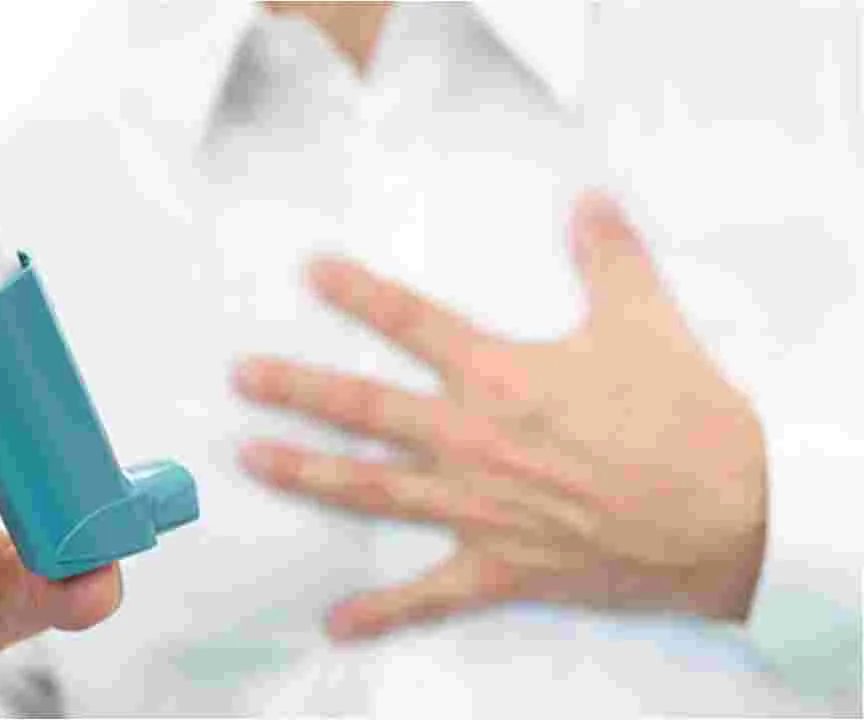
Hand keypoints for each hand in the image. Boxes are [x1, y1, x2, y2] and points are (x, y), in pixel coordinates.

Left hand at [234, 193, 766, 640]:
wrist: (732, 516)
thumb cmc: (688, 419)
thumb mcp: (647, 320)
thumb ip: (609, 255)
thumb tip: (588, 201)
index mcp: (500, 376)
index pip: (410, 322)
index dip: (356, 293)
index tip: (309, 272)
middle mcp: (472, 439)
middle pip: (363, 408)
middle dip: (296, 390)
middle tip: (242, 377)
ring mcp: (477, 508)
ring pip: (370, 488)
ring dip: (304, 474)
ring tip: (249, 459)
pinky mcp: (499, 568)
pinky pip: (428, 596)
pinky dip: (381, 613)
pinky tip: (335, 622)